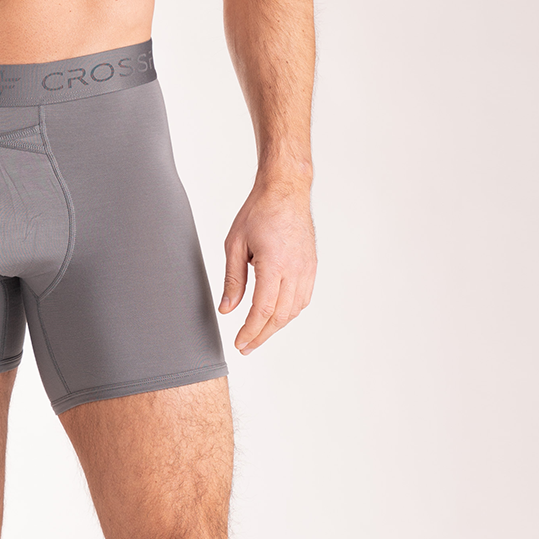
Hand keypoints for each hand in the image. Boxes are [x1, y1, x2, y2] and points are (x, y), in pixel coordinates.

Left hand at [219, 180, 315, 353]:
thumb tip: (227, 309)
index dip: (250, 331)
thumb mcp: (235, 244)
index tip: (239, 343)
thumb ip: (233, 279)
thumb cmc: (259, 212)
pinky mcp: (312, 267)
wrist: (286, 192)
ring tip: (258, 333)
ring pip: (294, 310)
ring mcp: (307, 269)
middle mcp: (295, 269)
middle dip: (262, 335)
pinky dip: (289, 313)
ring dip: (276, 326)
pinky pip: (303, 299)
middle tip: (246, 346)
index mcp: (274, 264)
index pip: (263, 309)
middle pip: (279, 316)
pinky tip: (276, 316)